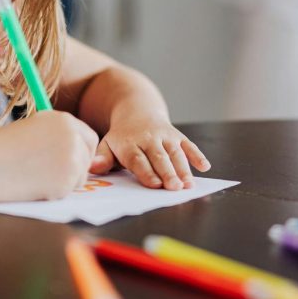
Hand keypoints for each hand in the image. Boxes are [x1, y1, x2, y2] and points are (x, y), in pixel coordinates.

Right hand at [0, 110, 98, 201]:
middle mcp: (73, 137)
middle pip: (89, 157)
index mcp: (65, 120)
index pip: (89, 137)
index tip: (73, 159)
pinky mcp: (66, 182)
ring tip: (37, 177)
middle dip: (78, 167)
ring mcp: (72, 160)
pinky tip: (34, 186)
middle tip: (58, 175)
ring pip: (80, 177)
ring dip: (65, 181)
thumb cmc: (2, 147)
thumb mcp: (34, 127)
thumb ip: (57, 133)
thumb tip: (74, 147)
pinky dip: (55, 192)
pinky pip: (68, 191)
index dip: (83, 150)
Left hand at [90, 115, 210, 190]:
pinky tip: (205, 166)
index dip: (146, 172)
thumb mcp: (107, 144)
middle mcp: (148, 139)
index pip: (138, 159)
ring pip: (175, 152)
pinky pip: (188, 144)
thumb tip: (92, 168)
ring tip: (189, 184)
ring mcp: (165, 136)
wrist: (137, 110)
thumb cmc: (122, 137)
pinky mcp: (177, 135)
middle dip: (168, 173)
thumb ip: (102, 158)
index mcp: (129, 144)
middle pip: (159, 157)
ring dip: (183, 168)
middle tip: (175, 188)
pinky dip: (197, 155)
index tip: (154, 184)